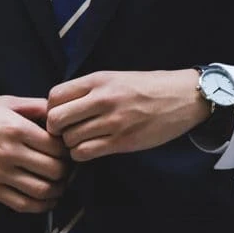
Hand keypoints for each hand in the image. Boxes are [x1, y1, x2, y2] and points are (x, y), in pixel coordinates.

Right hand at [0, 96, 69, 212]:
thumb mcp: (6, 102)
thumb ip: (36, 107)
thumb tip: (61, 113)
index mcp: (15, 128)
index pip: (56, 146)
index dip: (68, 149)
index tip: (68, 147)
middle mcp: (8, 152)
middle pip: (54, 170)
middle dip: (67, 169)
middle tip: (67, 165)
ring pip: (42, 191)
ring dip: (58, 189)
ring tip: (60, 182)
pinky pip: (23, 204)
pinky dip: (41, 205)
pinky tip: (47, 198)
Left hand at [47, 70, 209, 161]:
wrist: (182, 97)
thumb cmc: (147, 87)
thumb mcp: (114, 78)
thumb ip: (87, 90)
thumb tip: (58, 106)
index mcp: (98, 80)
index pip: (54, 96)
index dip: (51, 109)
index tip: (60, 115)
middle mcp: (102, 99)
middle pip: (56, 119)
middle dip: (55, 129)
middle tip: (65, 132)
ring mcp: (113, 121)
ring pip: (69, 139)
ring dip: (70, 144)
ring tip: (81, 140)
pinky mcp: (123, 141)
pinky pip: (85, 153)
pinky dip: (82, 154)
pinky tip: (91, 148)